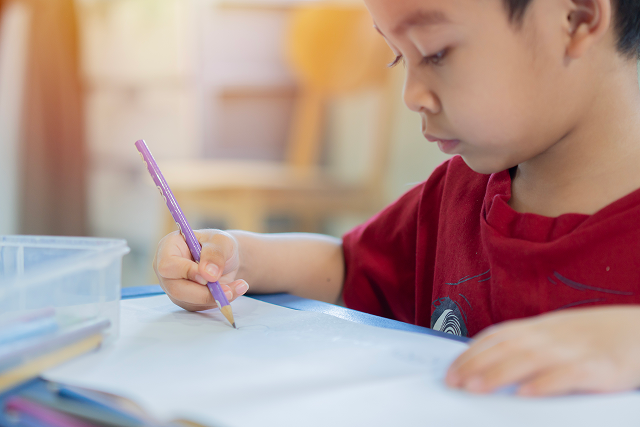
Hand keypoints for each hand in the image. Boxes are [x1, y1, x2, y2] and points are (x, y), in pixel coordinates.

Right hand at [153, 229, 248, 310]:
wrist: (226, 258)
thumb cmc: (219, 244)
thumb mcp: (221, 241)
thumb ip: (215, 254)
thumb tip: (208, 274)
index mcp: (168, 248)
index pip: (168, 265)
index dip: (187, 272)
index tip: (209, 276)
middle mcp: (166, 270)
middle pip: (176, 289)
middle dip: (205, 293)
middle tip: (229, 290)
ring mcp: (174, 286)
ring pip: (189, 301)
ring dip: (215, 298)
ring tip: (238, 286)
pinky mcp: (185, 300)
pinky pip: (199, 307)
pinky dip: (218, 301)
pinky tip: (232, 290)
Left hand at [445, 306, 639, 395]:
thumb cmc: (592, 338)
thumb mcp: (555, 336)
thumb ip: (526, 347)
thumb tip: (488, 368)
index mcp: (537, 328)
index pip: (495, 338)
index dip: (470, 354)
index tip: (449, 372)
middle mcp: (549, 335)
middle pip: (504, 348)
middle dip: (475, 365)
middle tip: (452, 383)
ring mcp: (572, 349)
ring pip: (528, 359)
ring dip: (498, 373)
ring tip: (475, 389)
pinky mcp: (597, 368)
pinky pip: (567, 375)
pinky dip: (544, 384)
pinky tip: (525, 395)